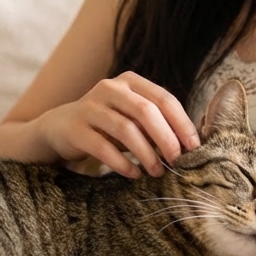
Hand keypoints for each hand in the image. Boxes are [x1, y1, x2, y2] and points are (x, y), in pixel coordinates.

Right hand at [37, 72, 199, 177]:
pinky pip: (102, 147)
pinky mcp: (75, 128)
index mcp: (130, 81)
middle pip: (146, 111)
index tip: (194, 147)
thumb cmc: (108, 124)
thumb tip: (190, 145)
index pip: (164, 98)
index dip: (181, 123)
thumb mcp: (133, 118)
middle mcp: (110, 88)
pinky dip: (122, 163)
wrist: (61, 127)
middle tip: (177, 161)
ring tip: (157, 172)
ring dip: (146, 154)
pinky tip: (134, 174)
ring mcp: (90, 106)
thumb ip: (156, 123)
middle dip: (166, 138)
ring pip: (125, 129)